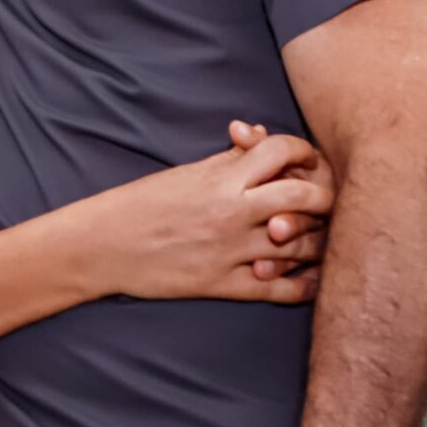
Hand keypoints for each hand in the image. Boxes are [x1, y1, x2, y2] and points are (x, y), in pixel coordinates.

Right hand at [97, 125, 332, 303]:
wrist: (102, 245)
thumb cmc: (141, 204)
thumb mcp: (186, 173)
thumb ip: (228, 159)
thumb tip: (260, 138)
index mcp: (221, 178)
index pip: (281, 150)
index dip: (304, 151)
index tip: (306, 160)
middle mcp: (231, 212)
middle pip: (304, 198)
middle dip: (324, 197)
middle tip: (325, 201)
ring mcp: (229, 251)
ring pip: (299, 246)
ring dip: (318, 241)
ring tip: (320, 238)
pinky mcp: (222, 285)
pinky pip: (279, 289)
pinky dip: (304, 285)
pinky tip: (312, 279)